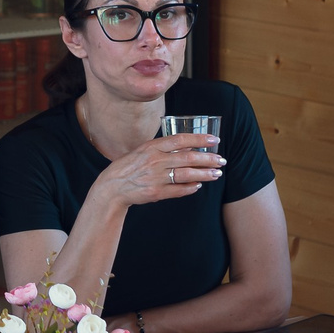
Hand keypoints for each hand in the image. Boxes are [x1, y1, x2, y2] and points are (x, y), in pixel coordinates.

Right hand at [88, 132, 222, 212]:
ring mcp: (155, 177)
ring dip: (204, 174)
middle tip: (221, 160)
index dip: (199, 140)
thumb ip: (162, 148)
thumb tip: (187, 147)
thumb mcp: (142, 150)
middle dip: (208, 159)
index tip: (215, 141)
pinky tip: (198, 185)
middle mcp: (155, 160)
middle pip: (188, 158)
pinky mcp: (155, 192)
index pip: (180, 139)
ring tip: (216, 174)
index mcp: (152, 147)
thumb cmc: (128, 167)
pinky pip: (178, 190)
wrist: (111, 187)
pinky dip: (190, 188)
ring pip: (186, 174)